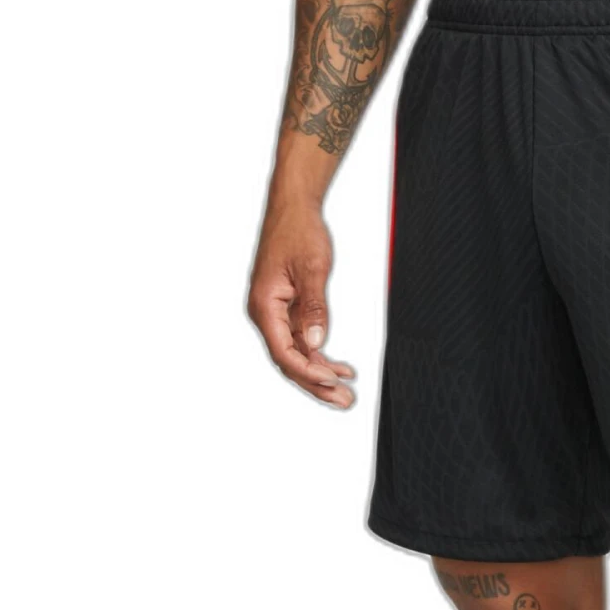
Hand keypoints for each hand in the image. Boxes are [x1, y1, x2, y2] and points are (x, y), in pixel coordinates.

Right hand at [247, 199, 355, 407]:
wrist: (294, 208)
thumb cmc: (297, 231)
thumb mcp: (312, 269)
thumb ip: (314, 308)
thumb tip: (316, 341)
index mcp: (263, 305)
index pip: (283, 352)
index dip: (307, 371)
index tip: (331, 381)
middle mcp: (266, 313)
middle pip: (290, 361)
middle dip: (317, 384)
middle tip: (343, 401)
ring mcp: (277, 314)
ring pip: (298, 354)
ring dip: (322, 374)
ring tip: (346, 393)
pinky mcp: (288, 310)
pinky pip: (303, 341)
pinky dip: (321, 356)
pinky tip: (341, 369)